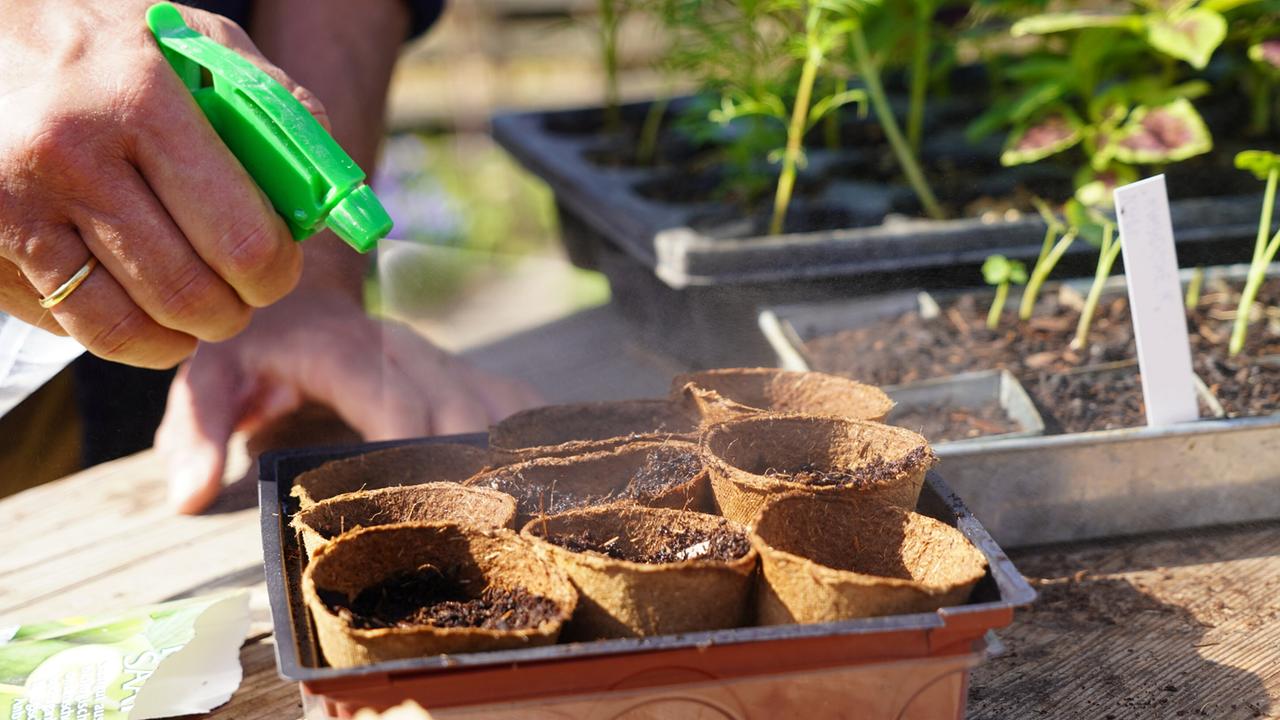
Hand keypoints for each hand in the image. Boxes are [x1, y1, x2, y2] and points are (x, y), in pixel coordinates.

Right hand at [0, 1, 327, 367]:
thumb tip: (330, 187)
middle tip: (238, 296)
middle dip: (232, 311)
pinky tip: (129, 298)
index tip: (277, 268)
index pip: (242, 239)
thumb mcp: (187, 41)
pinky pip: (66, 325)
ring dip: (177, 336)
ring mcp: (13, 204)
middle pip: (189, 296)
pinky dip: (114, 330)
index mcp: (140, 99)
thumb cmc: (101, 45)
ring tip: (193, 313)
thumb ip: (269, 104)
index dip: (276, 272)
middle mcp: (70, 153)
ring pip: (125, 328)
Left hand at [154, 290, 543, 513]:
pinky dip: (532, 444)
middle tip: (471, 543)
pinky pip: (519, 405)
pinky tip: (539, 488)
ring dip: (506, 464)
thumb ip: (199, 430)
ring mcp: (444, 361)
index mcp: (347, 352)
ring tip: (512, 527)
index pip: (395, 403)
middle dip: (467, 477)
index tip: (423, 512)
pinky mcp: (467, 374)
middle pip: (459, 415)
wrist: (296, 295)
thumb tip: (191, 496)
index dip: (413, 455)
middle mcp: (407, 353)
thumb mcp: (208, 379)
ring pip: (498, 410)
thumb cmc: (252, 347)